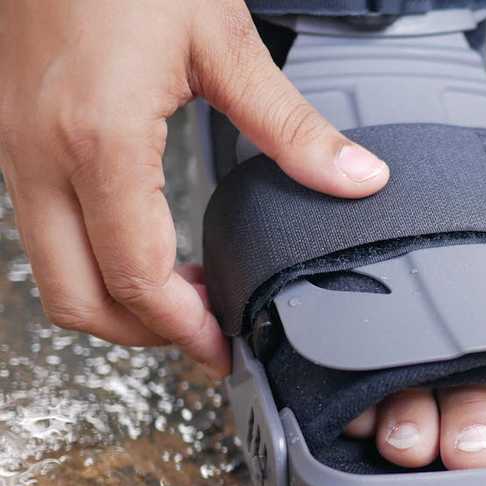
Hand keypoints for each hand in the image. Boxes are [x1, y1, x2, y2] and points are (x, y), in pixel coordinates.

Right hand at [0, 0, 389, 377]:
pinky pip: (46, 231)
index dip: (183, 329)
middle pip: (77, 298)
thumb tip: (356, 179)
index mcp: (96, 142)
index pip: (134, 278)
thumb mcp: (222, 42)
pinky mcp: (14, 135)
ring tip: (186, 300)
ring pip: (53, 271)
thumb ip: (291, 127)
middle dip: (144, 334)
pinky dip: (95, 261)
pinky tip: (147, 249)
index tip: (225, 348)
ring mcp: (16, 148)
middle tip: (207, 336)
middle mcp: (39, 156)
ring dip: (118, 301)